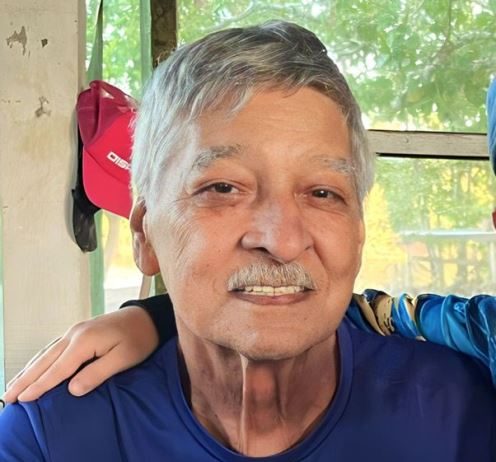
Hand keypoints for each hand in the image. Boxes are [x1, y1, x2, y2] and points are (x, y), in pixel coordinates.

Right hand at [2, 306, 158, 402]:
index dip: (39, 386)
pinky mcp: (79, 332)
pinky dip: (40, 360)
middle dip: (25, 379)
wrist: (147, 317)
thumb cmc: (140, 338)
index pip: (57, 369)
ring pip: (46, 353)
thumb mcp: (124, 358)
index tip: (22, 400)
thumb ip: (98, 373)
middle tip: (6, 396)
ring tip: (13, 385)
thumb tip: (72, 389)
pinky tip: (35, 367)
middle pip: (45, 360)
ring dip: (29, 369)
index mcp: (85, 341)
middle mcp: (75, 334)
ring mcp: (75, 331)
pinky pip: (53, 348)